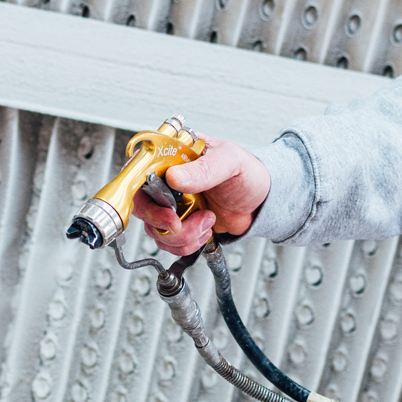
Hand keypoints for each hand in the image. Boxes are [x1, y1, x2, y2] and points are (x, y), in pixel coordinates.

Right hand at [130, 135, 270, 256]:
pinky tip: (205, 231)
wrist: (261, 201)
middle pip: (141, 206)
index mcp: (173, 156)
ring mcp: (170, 204)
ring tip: (207, 222)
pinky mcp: (178, 224)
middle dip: (162, 222)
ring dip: (181, 235)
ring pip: (154, 229)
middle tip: (180, 223)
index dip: (145, 195)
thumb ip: (204, 169)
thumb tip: (174, 176)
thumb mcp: (230, 162)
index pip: (140, 172)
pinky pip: (167, 242)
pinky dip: (185, 244)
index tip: (166, 210)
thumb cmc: (248, 172)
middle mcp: (166, 180)